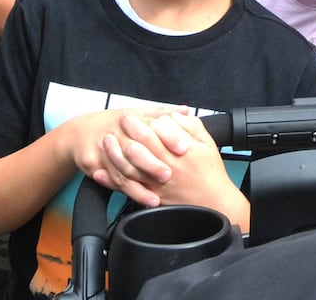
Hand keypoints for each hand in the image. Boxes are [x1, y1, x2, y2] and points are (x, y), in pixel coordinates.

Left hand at [95, 111, 234, 211]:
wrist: (213, 202)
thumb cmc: (210, 172)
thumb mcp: (207, 143)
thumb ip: (191, 126)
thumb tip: (176, 115)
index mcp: (178, 151)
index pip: (154, 130)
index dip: (140, 120)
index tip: (131, 114)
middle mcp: (165, 166)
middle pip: (138, 145)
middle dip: (126, 131)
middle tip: (118, 122)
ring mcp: (156, 183)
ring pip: (128, 166)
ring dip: (114, 152)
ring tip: (106, 141)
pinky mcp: (151, 196)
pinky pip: (127, 188)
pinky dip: (112, 180)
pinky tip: (101, 172)